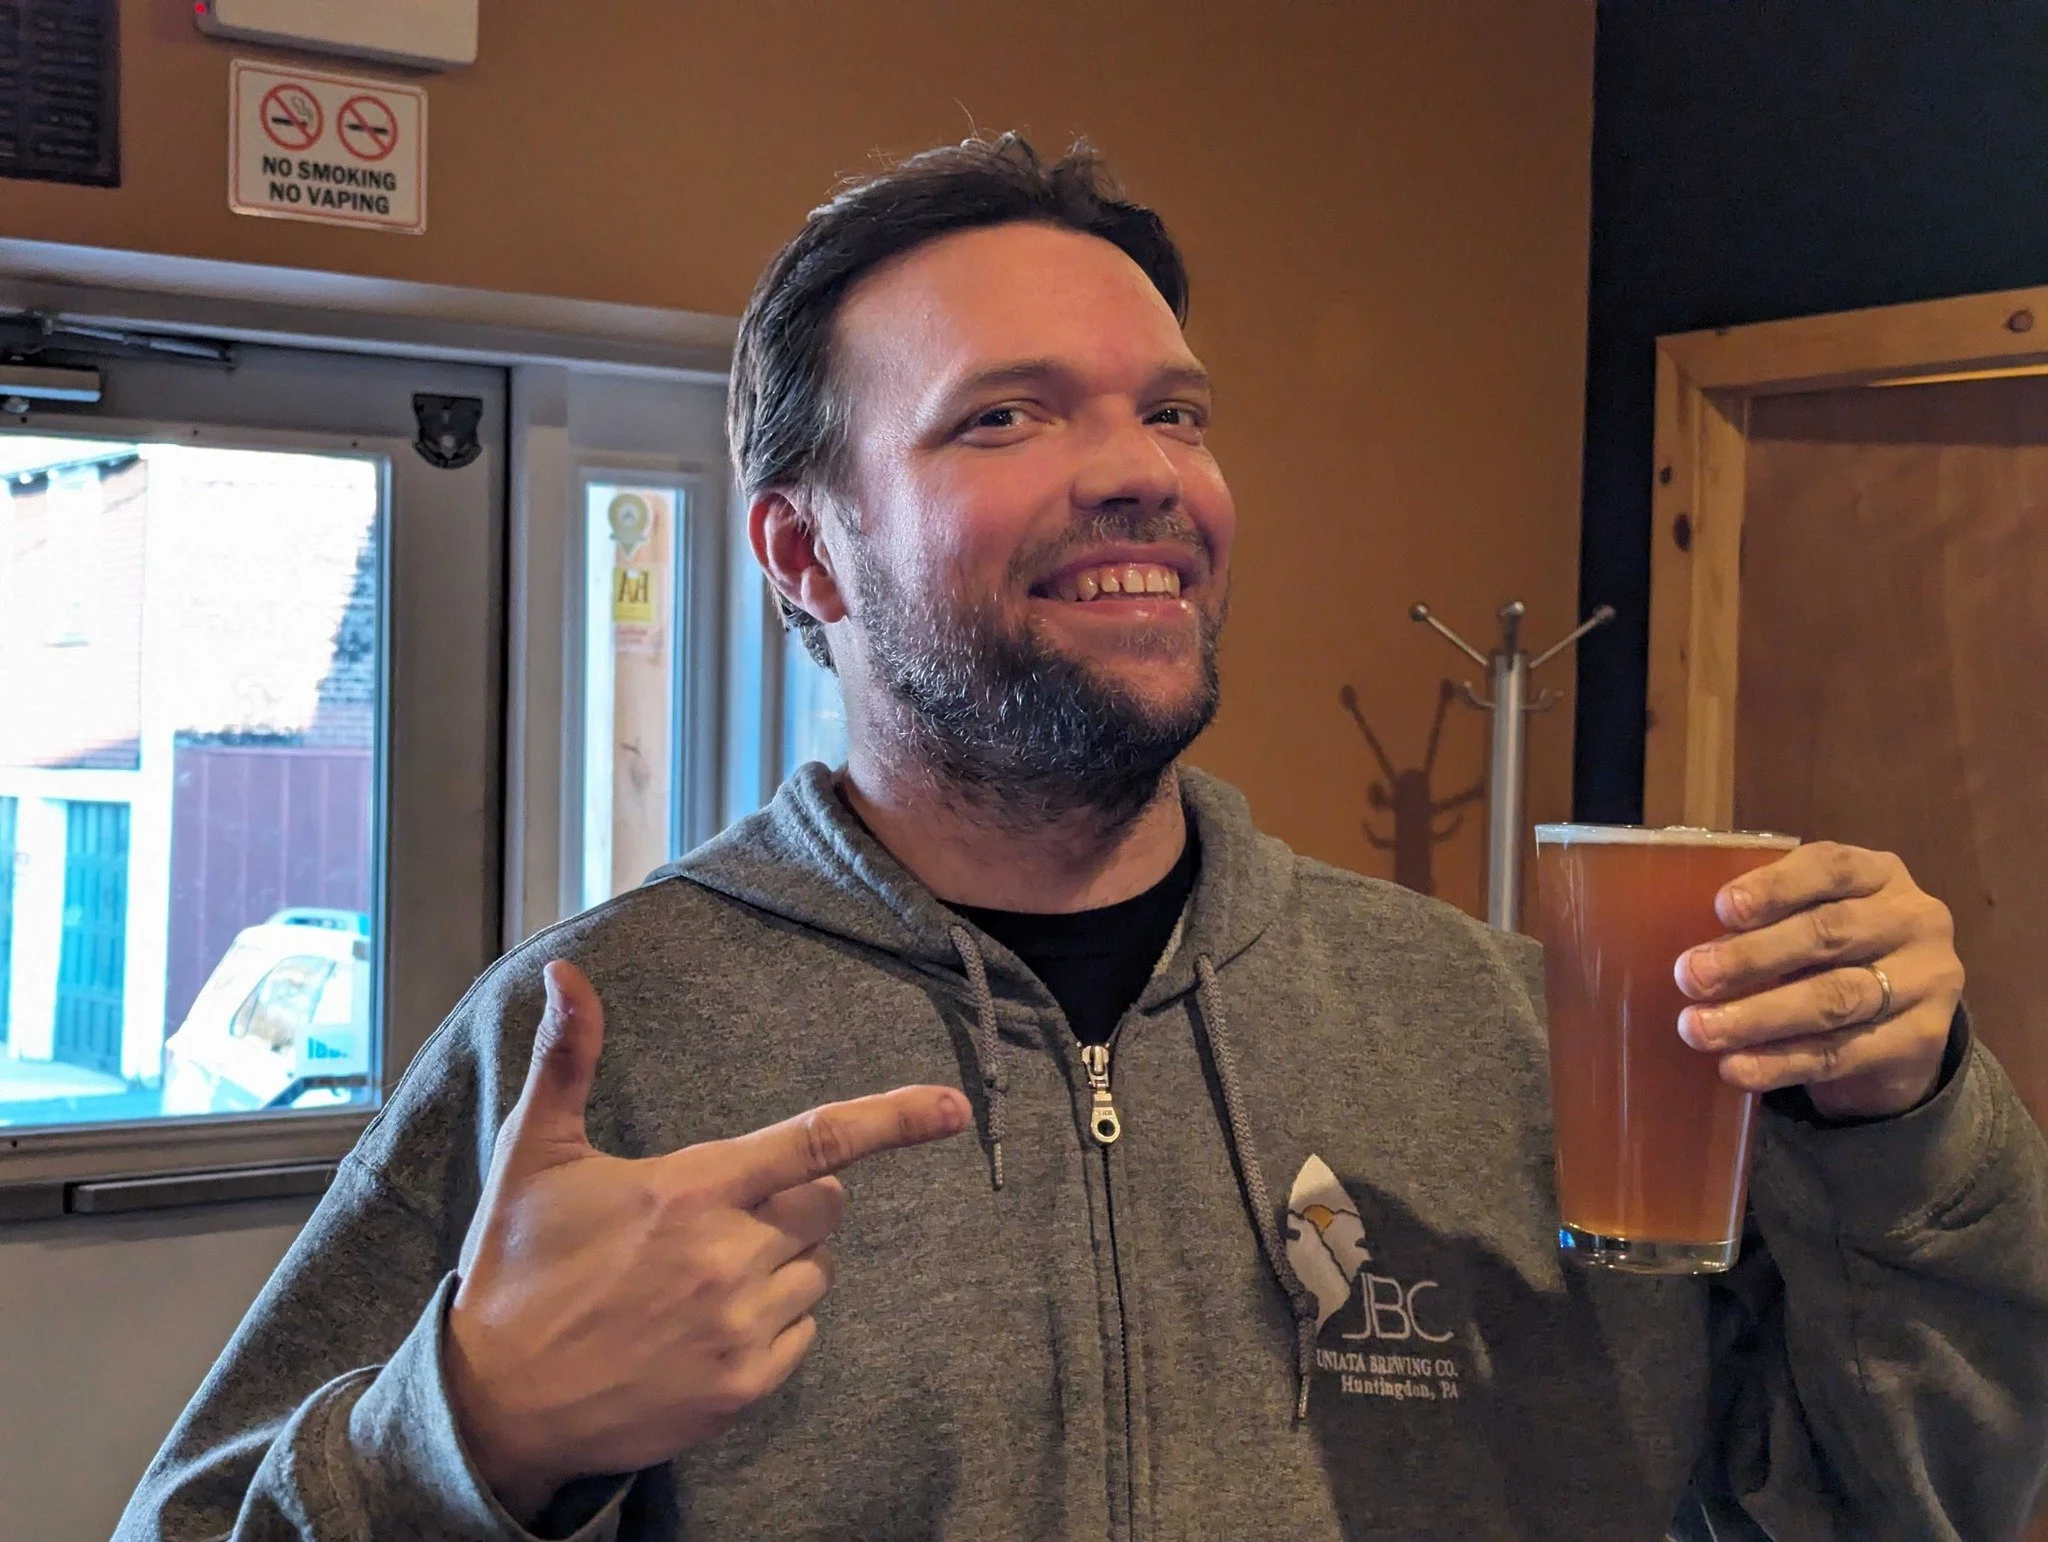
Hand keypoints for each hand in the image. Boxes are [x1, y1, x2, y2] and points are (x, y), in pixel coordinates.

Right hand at [445, 961, 971, 1522]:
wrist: (494, 1407)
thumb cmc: (515, 1270)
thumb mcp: (534, 1156)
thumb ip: (566, 1059)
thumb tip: (568, 974)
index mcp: (692, 1190)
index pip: (817, 1141)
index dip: (895, 1118)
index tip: (955, 1107)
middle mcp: (729, 1257)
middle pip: (826, 1206)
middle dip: (791, 1200)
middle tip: (717, 1217)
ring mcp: (740, 1327)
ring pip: (818, 1270)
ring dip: (782, 1262)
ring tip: (698, 1276)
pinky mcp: (744, 1387)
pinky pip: (803, 1333)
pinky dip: (772, 1322)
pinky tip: (705, 1325)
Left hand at [1673, 842, 1963, 1119]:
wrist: (1903, 1027)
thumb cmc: (1833, 955)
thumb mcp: (1810, 919)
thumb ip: (1766, 919)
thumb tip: (1689, 949)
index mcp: (1879, 874)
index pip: (1831, 867)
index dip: (1775, 886)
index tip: (1721, 908)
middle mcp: (1913, 920)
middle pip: (1829, 933)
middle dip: (1752, 956)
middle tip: (1689, 976)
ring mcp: (1927, 982)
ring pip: (1834, 998)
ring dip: (1757, 1016)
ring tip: (1697, 1029)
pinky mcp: (1922, 1041)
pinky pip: (1842, 1053)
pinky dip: (1781, 1061)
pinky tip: (1736, 1067)